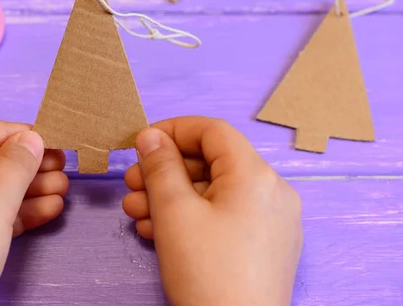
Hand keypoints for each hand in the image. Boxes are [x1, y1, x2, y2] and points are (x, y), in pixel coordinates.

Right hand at [123, 117, 302, 305]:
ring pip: (213, 193)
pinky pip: (224, 217)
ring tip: (135, 213)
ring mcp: (271, 222)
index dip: (173, 130)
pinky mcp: (264, 246)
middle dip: (164, 171)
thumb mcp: (174, 212)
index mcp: (256, 175)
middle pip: (210, 163)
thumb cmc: (207, 272)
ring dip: (170, 197)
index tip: (140, 144)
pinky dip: (190, 217)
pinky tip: (157, 231)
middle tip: (130, 184)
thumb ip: (160, 166)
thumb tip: (151, 136)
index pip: (212, 131)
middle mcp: (272, 192)